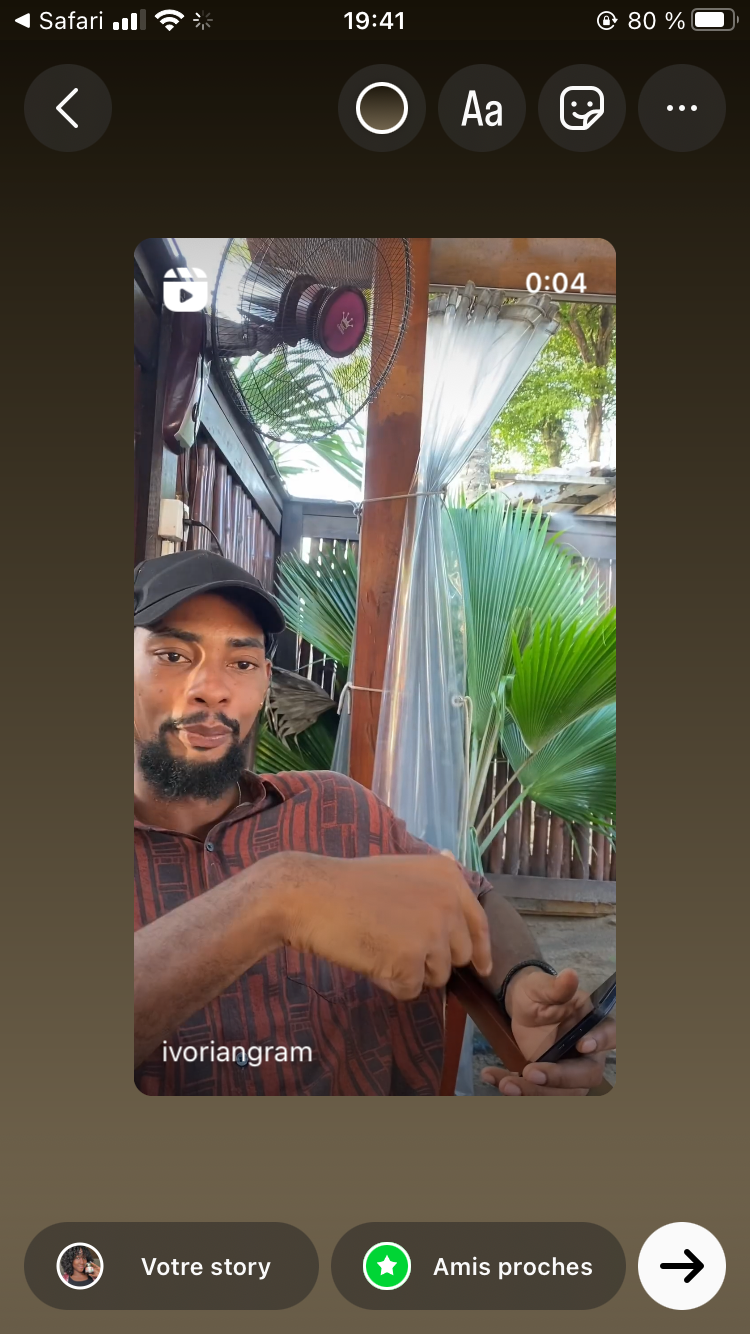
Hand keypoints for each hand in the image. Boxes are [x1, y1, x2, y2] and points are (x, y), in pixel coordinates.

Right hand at [276, 850, 491, 1001]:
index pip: (479, 924)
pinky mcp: (411, 961)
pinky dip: (390, 983)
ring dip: (410, 972)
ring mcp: (432, 933)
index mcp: (449, 878)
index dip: (480, 950)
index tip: (480, 967)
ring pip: (436, 976)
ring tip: (379, 948)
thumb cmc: (350, 884)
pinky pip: (410, 990)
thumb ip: (432, 877)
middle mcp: (448, 904)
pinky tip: (370, 960)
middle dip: (433, 960)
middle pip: (460, 956)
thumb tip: (454, 859)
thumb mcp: (402, 867)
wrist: (312, 895)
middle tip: (397, 944)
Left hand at [481, 967, 614, 1095]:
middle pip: (586, 1075)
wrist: (520, 1006)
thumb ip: (556, 987)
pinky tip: (492, 1078)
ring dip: (534, 1093)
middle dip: (559, 1078)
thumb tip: (570, 975)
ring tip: (506, 1084)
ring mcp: (570, 1072)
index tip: (582, 1044)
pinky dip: (514, 1089)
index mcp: (593, 1023)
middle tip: (530, 1072)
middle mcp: (588, 1054)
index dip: (601, 1041)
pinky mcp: (549, 1083)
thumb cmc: (538, 992)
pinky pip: (537, 1094)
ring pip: (562, 1093)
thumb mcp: (542, 986)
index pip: (610, 1034)